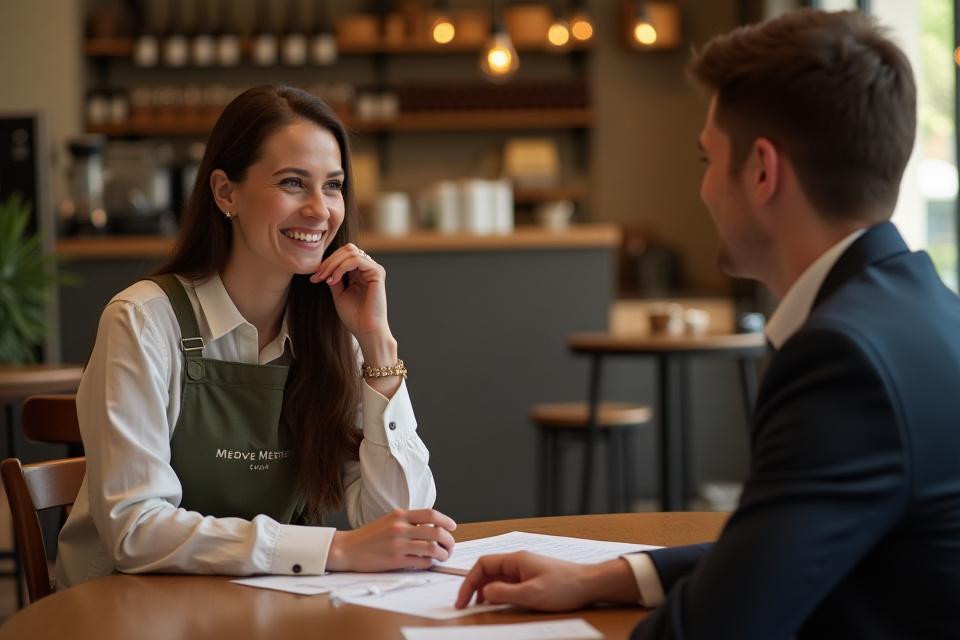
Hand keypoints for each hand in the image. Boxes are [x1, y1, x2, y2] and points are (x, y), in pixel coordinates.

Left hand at [310, 243, 390, 346]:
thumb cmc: (354, 316)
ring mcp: (373, 269)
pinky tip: (334, 280)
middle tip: (317, 276)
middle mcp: (368, 268)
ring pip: (350, 252)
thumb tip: (323, 266)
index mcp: (360, 272)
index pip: (343, 255)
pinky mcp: (377, 272)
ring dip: (333, 264)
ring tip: (325, 278)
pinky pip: (356, 260)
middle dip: (328, 261)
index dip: (327, 262)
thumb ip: (334, 278)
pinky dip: (341, 267)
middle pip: (346, 250)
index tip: (314, 277)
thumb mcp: (338, 293)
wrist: (365, 330)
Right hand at [326, 508, 456, 571]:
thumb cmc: (369, 536)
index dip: (446, 520)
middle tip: (450, 546)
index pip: (431, 514)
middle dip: (449, 540)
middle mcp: (400, 528)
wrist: (347, 549)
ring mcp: (398, 544)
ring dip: (443, 554)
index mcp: (400, 515)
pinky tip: (428, 563)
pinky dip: (430, 563)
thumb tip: (432, 527)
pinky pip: (421, 562)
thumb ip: (409, 522)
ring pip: (432, 548)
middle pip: (436, 532)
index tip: (452, 527)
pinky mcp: (395, 560)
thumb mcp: (389, 520)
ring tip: (443, 556)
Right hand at [454, 553, 639, 611]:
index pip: (483, 565)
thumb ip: (505, 593)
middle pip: (488, 571)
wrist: (589, 585)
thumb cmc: (565, 586)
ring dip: (486, 591)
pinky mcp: (532, 579)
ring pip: (497, 578)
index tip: (463, 599)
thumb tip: (484, 593)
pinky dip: (499, 594)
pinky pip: (508, 585)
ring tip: (479, 607)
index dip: (469, 581)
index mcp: (516, 560)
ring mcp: (525, 571)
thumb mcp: (531, 593)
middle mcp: (519, 563)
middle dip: (474, 587)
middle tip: (466, 605)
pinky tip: (499, 605)